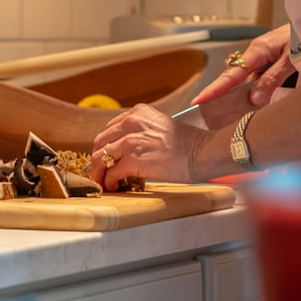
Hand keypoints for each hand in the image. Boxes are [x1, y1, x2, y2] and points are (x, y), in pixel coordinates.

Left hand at [90, 103, 209, 191]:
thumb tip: (130, 150)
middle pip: (99, 142)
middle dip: (97, 160)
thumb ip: (143, 132)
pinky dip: (109, 182)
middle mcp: (131, 122)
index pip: (110, 129)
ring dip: (99, 173)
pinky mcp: (133, 160)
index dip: (105, 146)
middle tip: (100, 173)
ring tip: (104, 183)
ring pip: (99, 157)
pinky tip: (114, 187)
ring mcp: (131, 140)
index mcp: (138, 113)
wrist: (204, 152)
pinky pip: (111, 172)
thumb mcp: (161, 127)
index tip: (107, 158)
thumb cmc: (189, 144)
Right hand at [191, 24, 294, 107]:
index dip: (215, 89)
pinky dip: (257, 92)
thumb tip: (254, 99)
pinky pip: (258, 80)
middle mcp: (256, 54)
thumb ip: (273, 79)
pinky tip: (258, 103)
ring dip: (244, 96)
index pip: (231, 74)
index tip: (199, 100)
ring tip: (235, 113)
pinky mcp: (270, 63)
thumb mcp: (292, 59)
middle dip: (222, 95)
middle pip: (235, 79)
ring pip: (248, 82)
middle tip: (208, 111)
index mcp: (258, 50)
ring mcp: (263, 59)